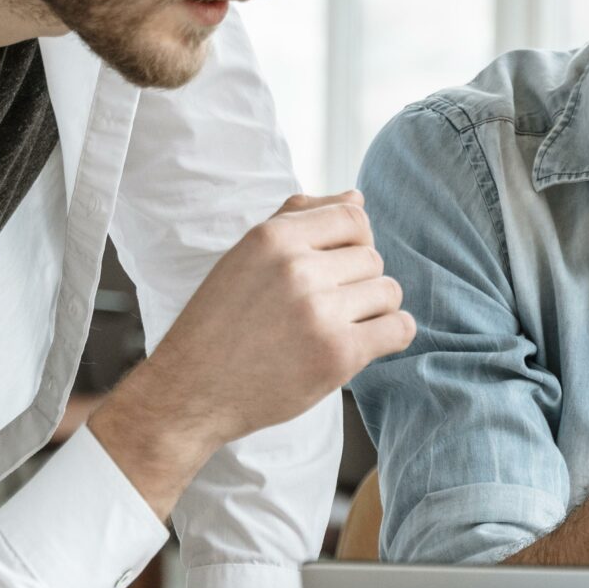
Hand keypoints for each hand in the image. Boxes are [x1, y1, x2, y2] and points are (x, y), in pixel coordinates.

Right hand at [140, 191, 415, 450]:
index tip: (336, 268)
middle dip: (358, 281)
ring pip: (388, 291)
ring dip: (374, 310)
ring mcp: (319, 312)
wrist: (190, 391)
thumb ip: (298, 219)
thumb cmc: (220, 323)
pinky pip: (398, 328)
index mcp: (273, 238)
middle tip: (328, 307)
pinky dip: (391, 334)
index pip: (353, 218)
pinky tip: (367, 342)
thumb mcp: (245, 256)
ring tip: (341, 326)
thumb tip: (356, 196)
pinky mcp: (337, 354)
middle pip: (372, 258)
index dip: (354, 243)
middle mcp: (297, 269)